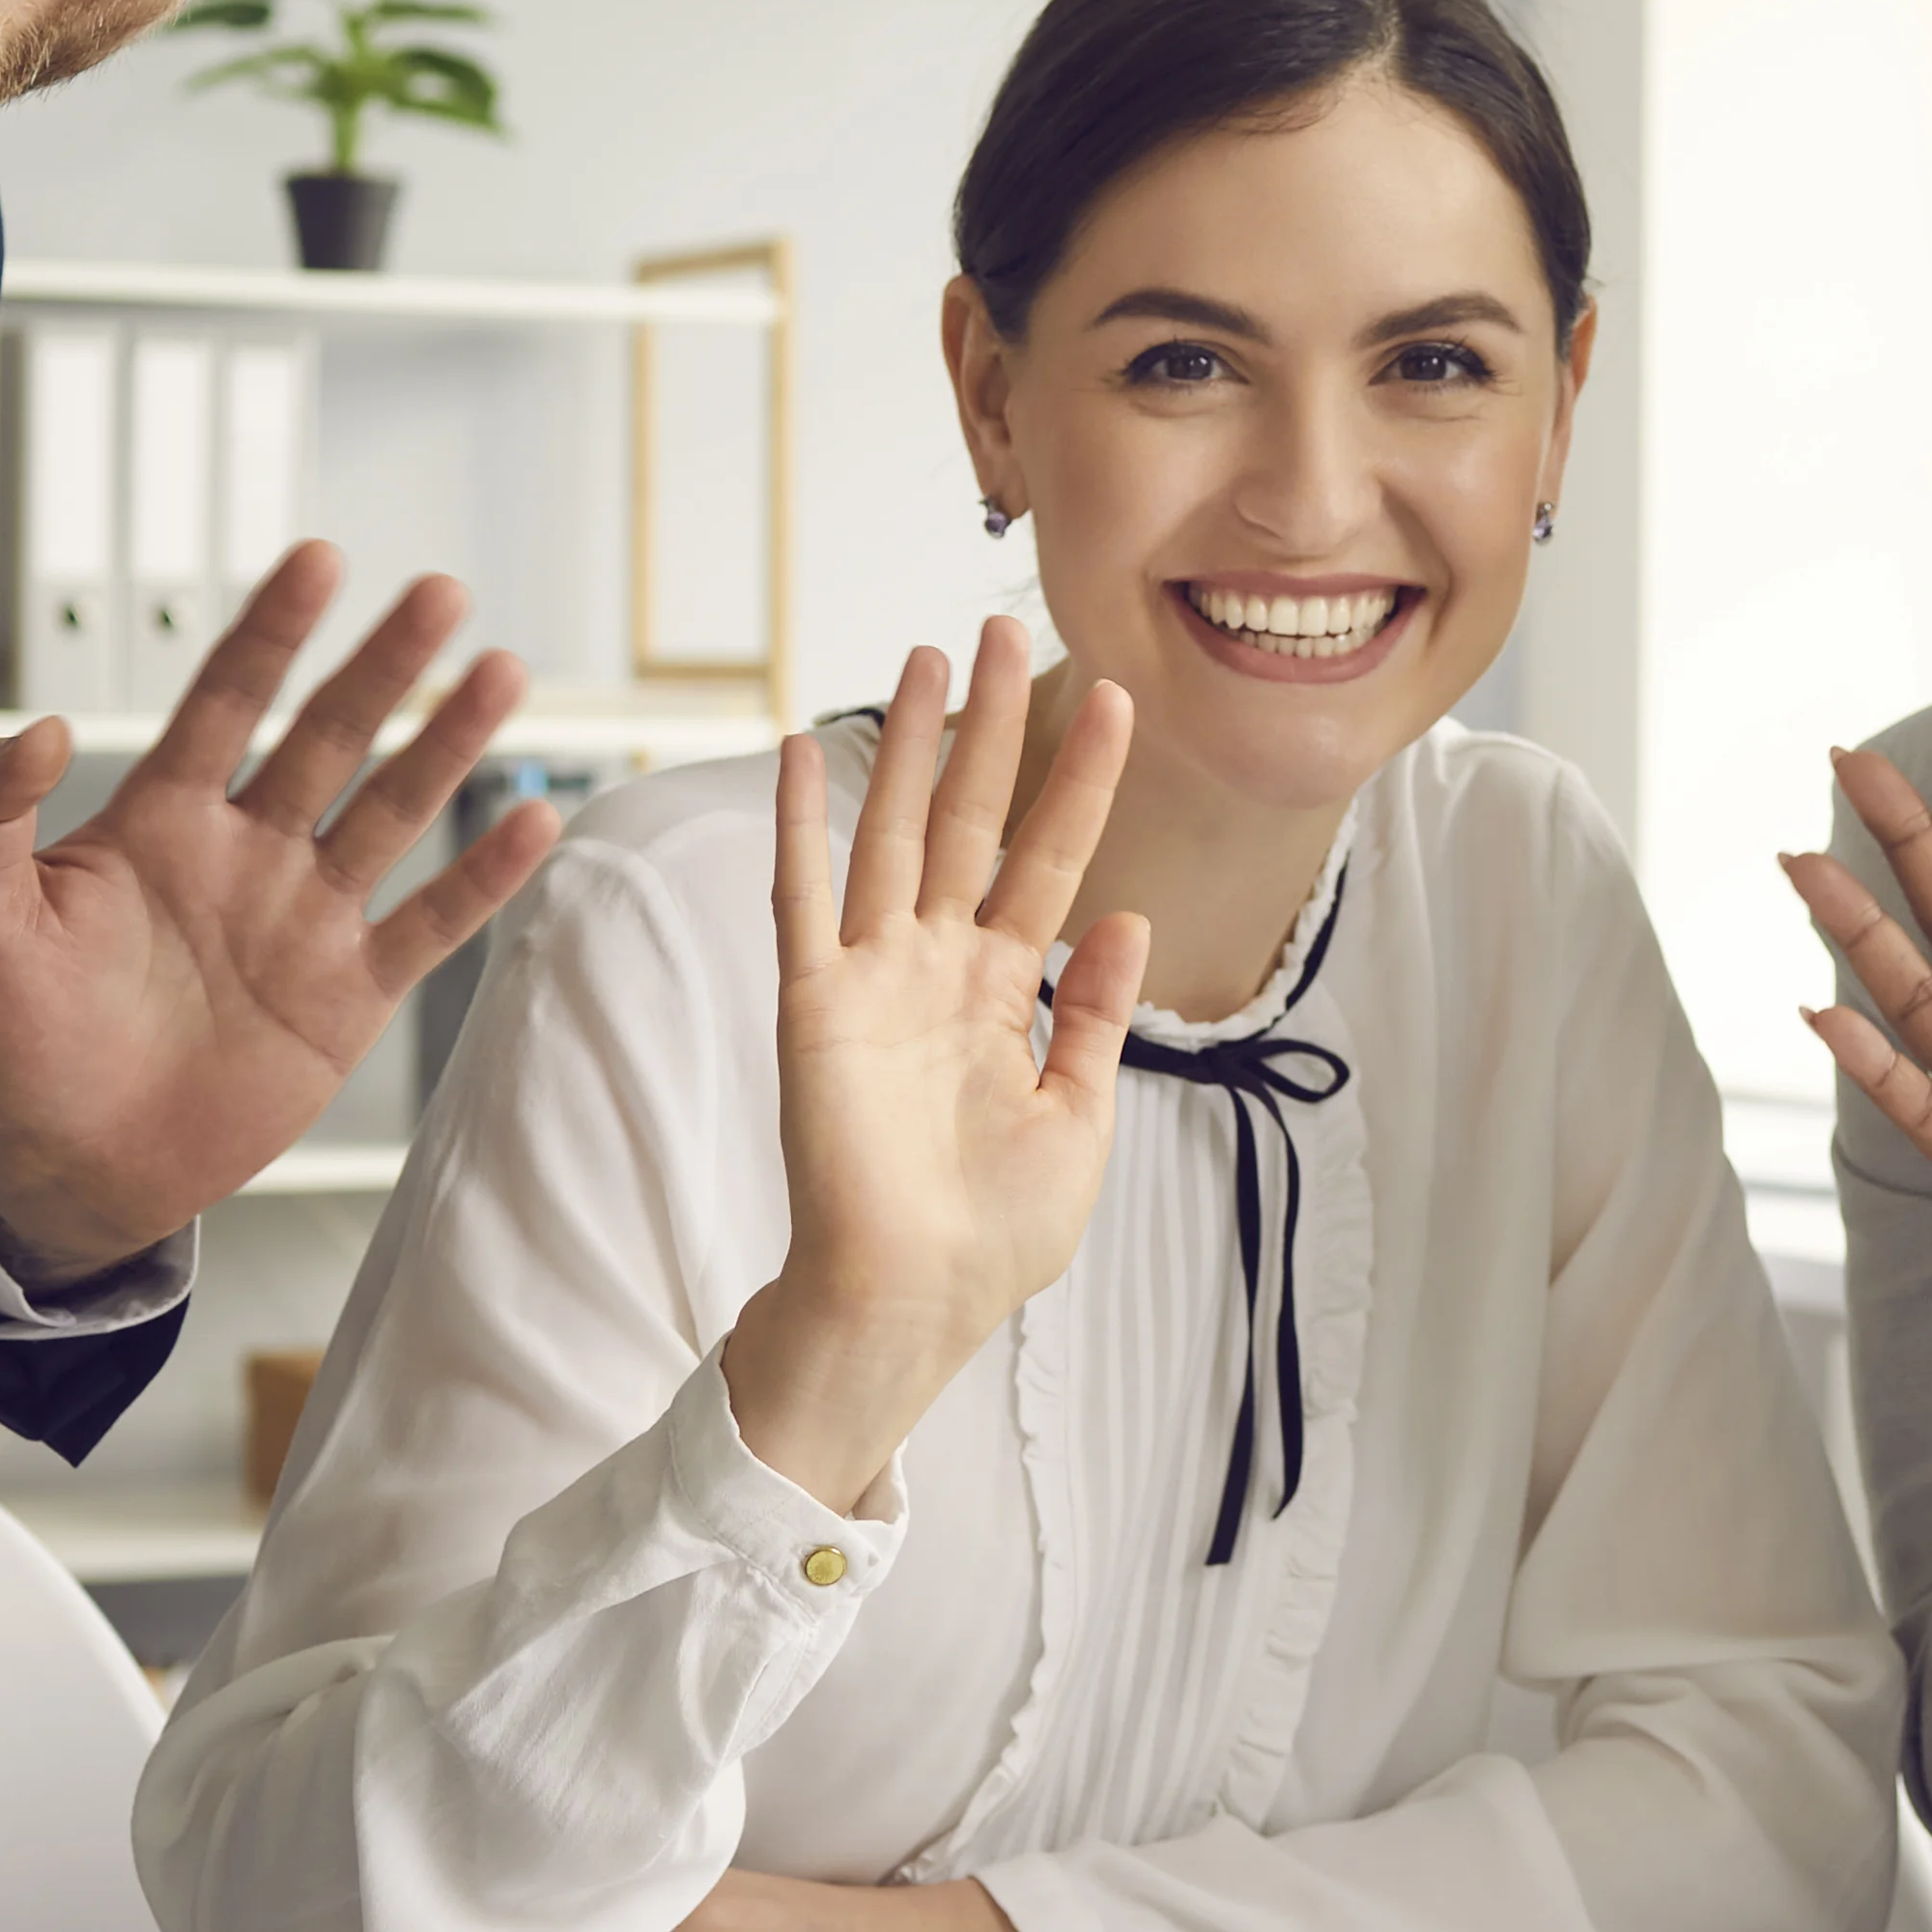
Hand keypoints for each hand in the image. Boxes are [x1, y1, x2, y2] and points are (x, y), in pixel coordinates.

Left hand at [0, 544, 554, 1278]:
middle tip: (440, 593)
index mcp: (160, 820)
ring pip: (393, 811)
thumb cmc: (7, 1039)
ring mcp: (306, 920)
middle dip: (385, 665)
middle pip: (330, 738)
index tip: (317, 559)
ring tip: (501, 672)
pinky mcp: (349, 996)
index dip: (271, 633)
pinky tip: (535, 821)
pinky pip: (428, 924)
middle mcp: (247, 852)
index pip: (226, 703)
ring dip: (447, 743)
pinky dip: (484, 878)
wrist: (65, 1165)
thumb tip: (33, 723)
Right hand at [717, 624, 1148, 1510]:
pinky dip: (805, 822)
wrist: (915, 1301)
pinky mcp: (816, 1004)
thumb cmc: (993, 1235)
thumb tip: (1126, 918)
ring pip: (895, 833)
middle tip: (1006, 630)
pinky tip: (808, 747)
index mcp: (1005, 993)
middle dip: (994, 726)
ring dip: (911, 746)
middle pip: (972, 820)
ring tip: (929, 656)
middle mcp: (938, 968)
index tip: (1120, 699)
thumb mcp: (1079, 1118)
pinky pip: (805, 896)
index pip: (1051, 859)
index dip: (1084, 780)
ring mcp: (874, 978)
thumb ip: (1099, 1016)